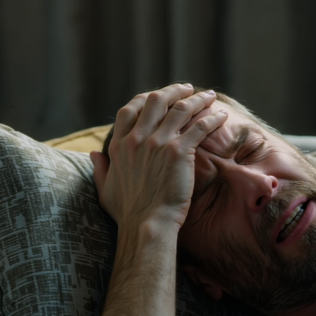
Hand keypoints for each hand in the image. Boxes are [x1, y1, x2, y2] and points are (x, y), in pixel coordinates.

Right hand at [89, 83, 228, 229]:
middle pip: (156, 101)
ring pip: (180, 109)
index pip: (130, 109)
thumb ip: (100, 169)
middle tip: (189, 89)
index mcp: (119, 145)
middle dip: (174, 90)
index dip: (146, 98)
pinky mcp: (179, 152)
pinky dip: (212, 118)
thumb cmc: (128, 214)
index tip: (160, 96)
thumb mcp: (105, 189)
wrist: (146, 225)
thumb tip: (94, 154)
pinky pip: (199, 126)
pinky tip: (222, 115)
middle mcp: (137, 139)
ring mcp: (158, 143)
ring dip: (197, 99)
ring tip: (209, 96)